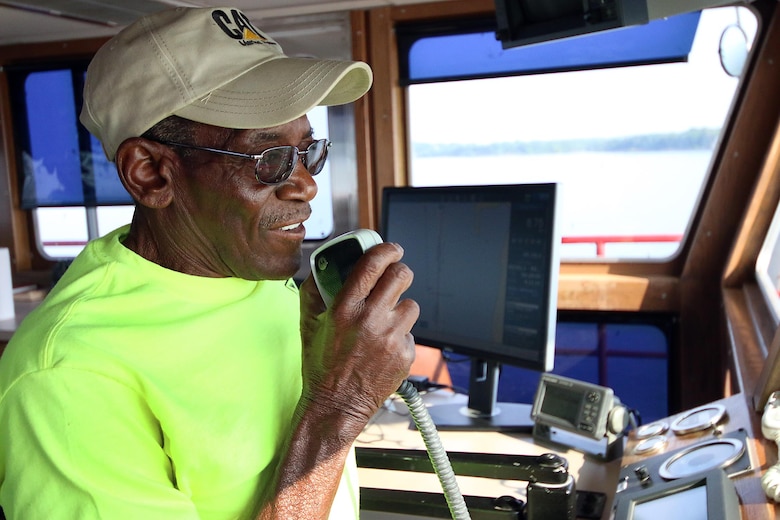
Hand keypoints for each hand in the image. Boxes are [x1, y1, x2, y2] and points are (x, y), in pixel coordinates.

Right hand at [299, 242, 419, 428]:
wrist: (336, 406)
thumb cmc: (321, 366)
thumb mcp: (308, 324)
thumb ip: (314, 291)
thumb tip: (324, 266)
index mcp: (345, 309)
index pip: (373, 264)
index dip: (386, 249)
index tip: (392, 248)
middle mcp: (371, 320)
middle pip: (401, 276)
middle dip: (400, 272)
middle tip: (396, 277)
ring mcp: (391, 338)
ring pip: (410, 305)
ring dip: (399, 308)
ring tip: (383, 323)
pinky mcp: (405, 355)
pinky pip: (410, 333)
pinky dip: (400, 336)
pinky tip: (384, 348)